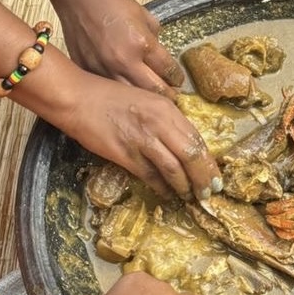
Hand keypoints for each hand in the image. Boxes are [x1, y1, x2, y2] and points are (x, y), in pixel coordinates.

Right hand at [49, 0, 184, 94]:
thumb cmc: (113, 2)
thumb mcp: (145, 17)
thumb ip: (156, 40)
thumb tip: (162, 61)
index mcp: (142, 43)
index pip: (168, 70)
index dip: (177, 78)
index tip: (178, 81)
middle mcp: (124, 60)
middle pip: (154, 90)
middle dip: (167, 95)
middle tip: (171, 96)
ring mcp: (104, 69)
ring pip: (131, 97)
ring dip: (144, 98)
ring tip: (150, 98)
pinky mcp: (88, 71)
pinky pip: (109, 89)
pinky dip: (121, 93)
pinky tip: (127, 92)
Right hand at [58, 70, 220, 199]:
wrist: (78, 98)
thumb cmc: (110, 98)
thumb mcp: (146, 101)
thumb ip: (166, 120)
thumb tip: (183, 144)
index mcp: (167, 108)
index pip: (197, 138)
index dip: (209, 161)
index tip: (215, 176)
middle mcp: (159, 123)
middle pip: (191, 155)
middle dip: (203, 178)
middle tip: (208, 192)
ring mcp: (142, 139)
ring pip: (174, 169)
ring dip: (184, 186)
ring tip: (189, 196)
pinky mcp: (125, 154)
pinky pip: (150, 176)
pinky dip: (162, 188)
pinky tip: (167, 193)